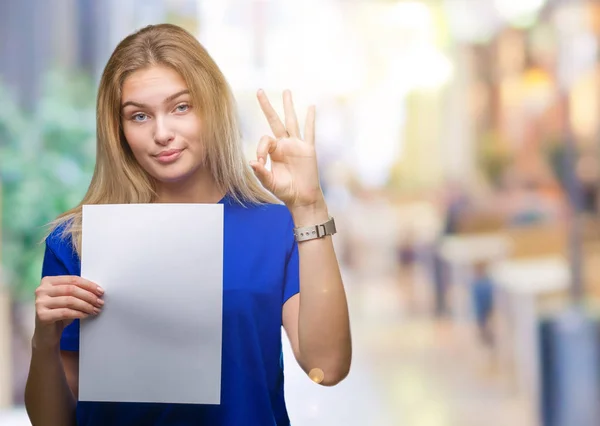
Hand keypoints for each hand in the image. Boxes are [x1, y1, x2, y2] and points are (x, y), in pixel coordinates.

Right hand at [33, 276, 103, 349]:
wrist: (47, 334)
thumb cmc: (59, 313)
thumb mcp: (68, 298)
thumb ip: (78, 291)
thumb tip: (98, 290)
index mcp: (48, 281)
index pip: (73, 279)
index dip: (89, 285)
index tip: (100, 291)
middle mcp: (42, 290)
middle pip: (72, 289)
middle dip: (89, 296)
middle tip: (100, 302)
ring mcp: (40, 302)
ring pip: (70, 300)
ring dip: (86, 305)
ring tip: (95, 309)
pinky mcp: (42, 315)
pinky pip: (65, 312)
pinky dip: (79, 313)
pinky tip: (86, 315)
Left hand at [251, 89, 323, 207]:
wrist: (302, 199)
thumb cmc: (285, 191)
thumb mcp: (269, 183)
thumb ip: (261, 172)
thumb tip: (251, 161)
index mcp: (273, 151)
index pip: (265, 140)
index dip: (260, 149)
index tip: (260, 162)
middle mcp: (284, 145)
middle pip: (274, 121)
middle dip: (266, 106)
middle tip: (259, 90)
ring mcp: (297, 145)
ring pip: (291, 121)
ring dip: (288, 106)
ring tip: (286, 91)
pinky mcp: (308, 149)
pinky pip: (309, 132)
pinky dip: (311, 119)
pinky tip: (311, 107)